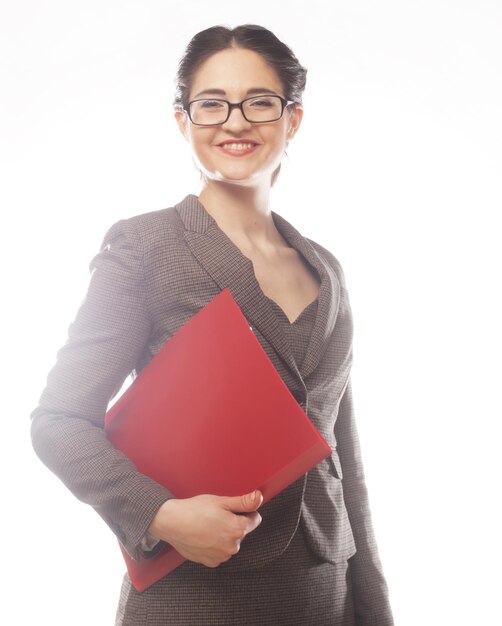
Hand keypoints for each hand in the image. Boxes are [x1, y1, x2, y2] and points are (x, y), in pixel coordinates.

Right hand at [148, 490, 262, 567]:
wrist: (172, 523)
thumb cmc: (195, 510)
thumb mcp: (221, 501)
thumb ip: (243, 502)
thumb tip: (259, 498)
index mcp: (237, 529)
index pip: (255, 519)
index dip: (245, 511)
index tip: (232, 509)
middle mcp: (232, 546)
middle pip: (242, 531)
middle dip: (233, 523)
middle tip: (217, 515)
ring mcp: (221, 556)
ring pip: (231, 542)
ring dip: (224, 535)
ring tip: (208, 525)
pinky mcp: (211, 562)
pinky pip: (220, 552)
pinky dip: (215, 544)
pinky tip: (204, 536)